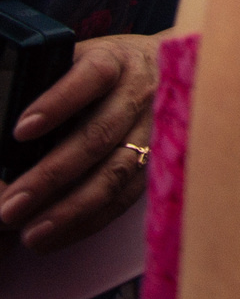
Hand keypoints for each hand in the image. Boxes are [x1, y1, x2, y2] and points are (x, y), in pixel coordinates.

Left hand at [0, 32, 156, 252]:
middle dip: (51, 175)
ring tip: (29, 234)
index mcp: (114, 61)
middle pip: (99, 136)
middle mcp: (139, 94)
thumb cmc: (99, 69)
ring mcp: (152, 130)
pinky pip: (125, 196)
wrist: (163, 68)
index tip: (20, 131)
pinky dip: (88, 221)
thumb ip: (42, 85)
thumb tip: (0, 124)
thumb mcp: (75, 60)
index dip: (59, 102)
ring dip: (70, 208)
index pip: (91, 77)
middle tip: (8, 206)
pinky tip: (53, 237)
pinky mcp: (156, 161)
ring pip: (115, 172)